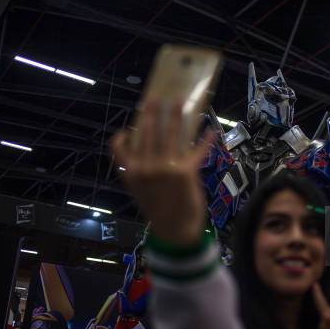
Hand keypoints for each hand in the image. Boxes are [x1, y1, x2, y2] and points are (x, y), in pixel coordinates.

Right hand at [111, 99, 212, 246]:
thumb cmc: (159, 209)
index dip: (123, 134)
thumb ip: (140, 169)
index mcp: (131, 172)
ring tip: (180, 102)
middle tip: (156, 98)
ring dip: (176, 116)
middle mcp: (146, 168)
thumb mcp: (141, 190)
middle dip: (152, 113)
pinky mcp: (186, 171)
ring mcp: (166, 168)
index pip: (119, 148)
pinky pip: (196, 150)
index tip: (129, 124)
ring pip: (171, 135)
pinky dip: (205, 140)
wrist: (175, 230)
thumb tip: (148, 145)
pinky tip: (211, 130)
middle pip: (147, 133)